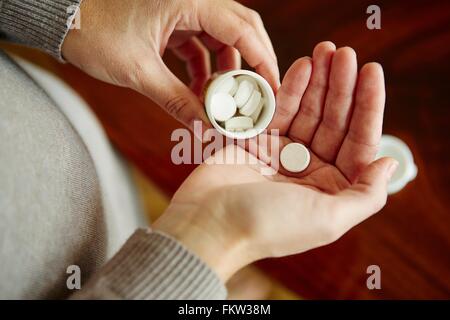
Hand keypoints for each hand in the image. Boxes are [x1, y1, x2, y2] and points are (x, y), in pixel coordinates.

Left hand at [62, 0, 278, 129]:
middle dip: (252, 64)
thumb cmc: (94, 33)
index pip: (241, 28)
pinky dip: (206, 70)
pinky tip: (202, 93)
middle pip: (240, 29)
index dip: (263, 59)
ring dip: (227, 71)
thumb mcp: (138, 71)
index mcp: (187, 1)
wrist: (64, 18)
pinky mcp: (174, 24)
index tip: (273, 89)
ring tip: (224, 102)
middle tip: (259, 95)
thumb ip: (175, 101)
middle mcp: (191, 1)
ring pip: (222, 40)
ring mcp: (183, 11)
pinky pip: (202, 46)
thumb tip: (204, 130)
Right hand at [154, 42, 397, 281]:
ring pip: (306, 112)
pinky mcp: (256, 142)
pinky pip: (277, 111)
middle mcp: (309, 171)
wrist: (209, 224)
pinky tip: (301, 66)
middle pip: (333, 122)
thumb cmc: (268, 227)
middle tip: (345, 54)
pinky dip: (289, 89)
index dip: (368, 106)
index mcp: (331, 190)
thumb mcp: (328, 220)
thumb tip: (389, 164)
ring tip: (324, 51)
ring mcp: (282, 155)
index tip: (371, 71)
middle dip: (341, 87)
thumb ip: (366, 195)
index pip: (358, 141)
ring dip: (317, 82)